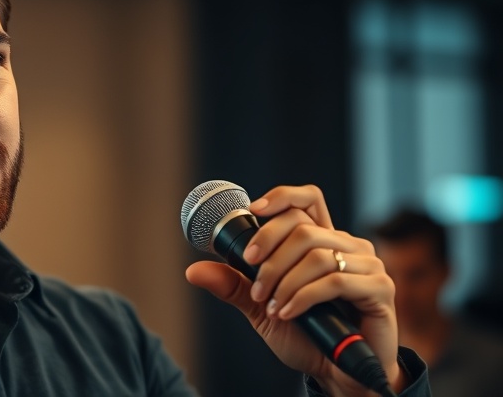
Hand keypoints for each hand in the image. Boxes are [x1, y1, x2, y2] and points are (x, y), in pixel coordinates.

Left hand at [185, 184, 403, 395]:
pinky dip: (303, 297)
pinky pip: (334, 281)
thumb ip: (235, 285)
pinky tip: (288, 313)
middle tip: (255, 281)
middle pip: (303, 228)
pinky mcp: (380, 288)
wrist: (338, 375)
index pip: (307, 200)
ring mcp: (367, 265)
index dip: (281, 197)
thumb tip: (193, 271)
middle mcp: (348, 245)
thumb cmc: (306, 336)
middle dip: (269, 253)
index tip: (252, 210)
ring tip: (272, 306)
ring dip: (284, 281)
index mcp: (323, 241)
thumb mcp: (262, 307)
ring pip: (316, 254)